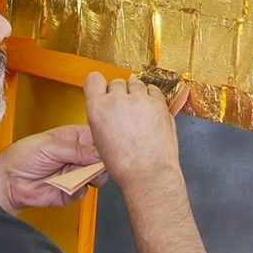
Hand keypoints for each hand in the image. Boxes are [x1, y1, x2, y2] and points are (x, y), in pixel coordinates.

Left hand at [0, 125, 100, 212]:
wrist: (8, 182)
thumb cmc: (21, 157)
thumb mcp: (49, 145)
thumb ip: (75, 149)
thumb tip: (97, 152)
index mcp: (72, 137)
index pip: (97, 137)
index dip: (103, 142)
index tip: (106, 148)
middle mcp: (76, 155)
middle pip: (101, 158)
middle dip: (100, 162)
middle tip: (94, 164)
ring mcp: (74, 173)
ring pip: (97, 175)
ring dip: (91, 176)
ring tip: (78, 173)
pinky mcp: (71, 190)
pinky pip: (84, 191)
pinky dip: (78, 189)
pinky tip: (66, 184)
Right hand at [83, 72, 181, 189]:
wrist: (148, 173)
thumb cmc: (124, 164)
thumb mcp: (99, 138)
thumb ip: (102, 115)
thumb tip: (108, 106)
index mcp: (97, 108)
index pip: (93, 78)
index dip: (99, 84)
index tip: (104, 89)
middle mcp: (117, 100)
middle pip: (116, 82)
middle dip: (120, 94)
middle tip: (125, 110)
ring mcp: (139, 99)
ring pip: (136, 84)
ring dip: (137, 94)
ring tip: (139, 112)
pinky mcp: (158, 102)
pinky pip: (153, 90)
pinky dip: (151, 97)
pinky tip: (150, 112)